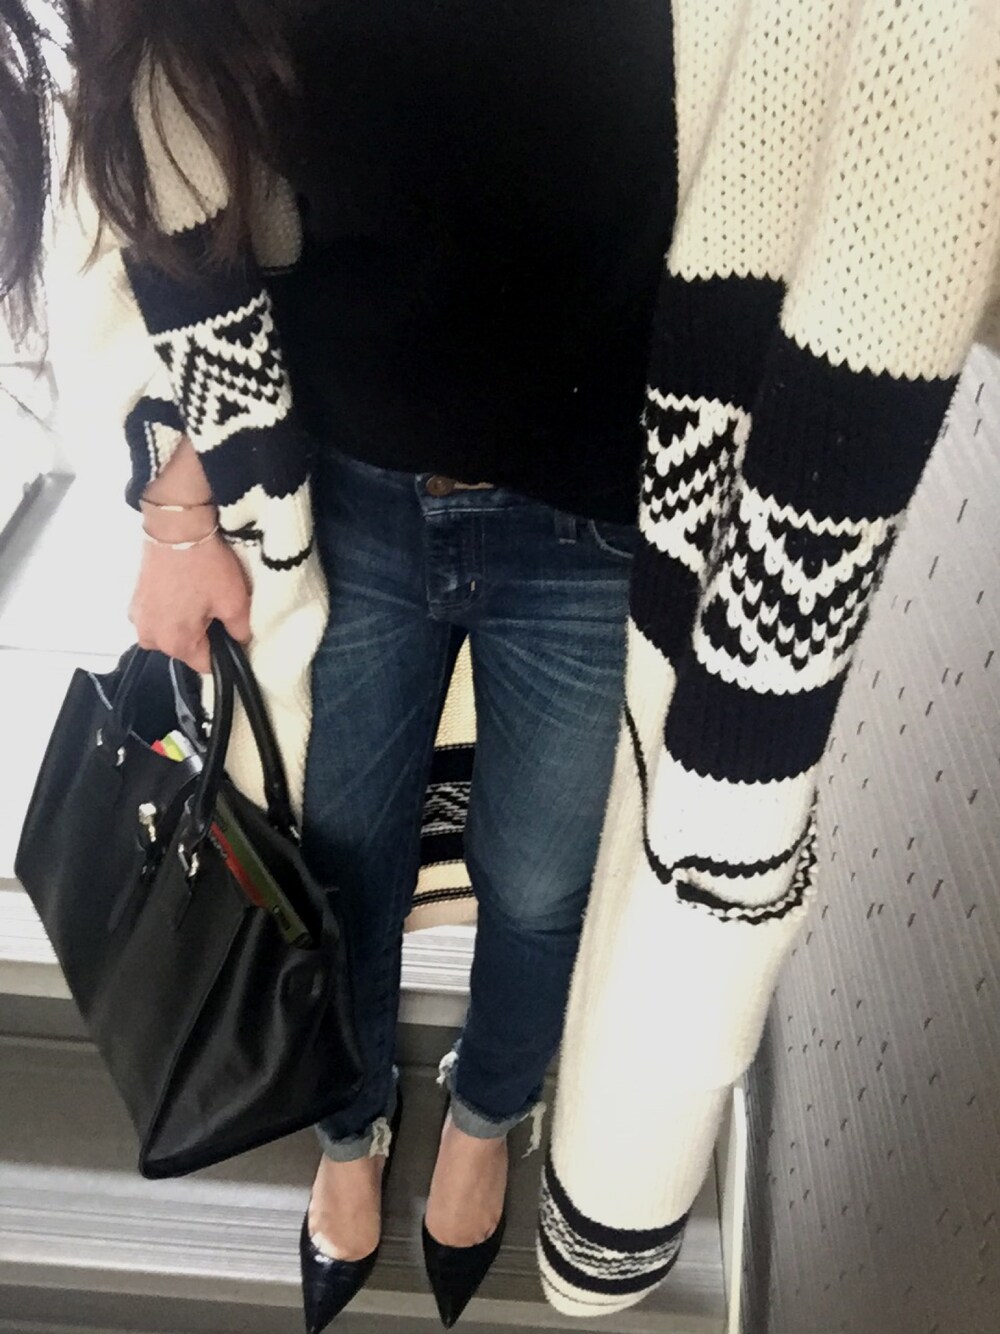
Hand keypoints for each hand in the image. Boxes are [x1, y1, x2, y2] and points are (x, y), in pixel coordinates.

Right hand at [129, 531, 251, 674]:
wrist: (176, 526)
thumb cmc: (205, 565)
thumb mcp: (235, 602)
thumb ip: (241, 633)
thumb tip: (241, 644)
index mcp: (175, 644)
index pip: (206, 666)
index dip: (223, 651)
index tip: (230, 631)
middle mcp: (150, 638)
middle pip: (187, 649)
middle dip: (203, 634)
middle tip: (215, 605)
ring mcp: (138, 619)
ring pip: (172, 633)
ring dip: (185, 622)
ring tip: (197, 595)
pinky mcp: (134, 602)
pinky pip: (159, 617)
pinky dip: (171, 609)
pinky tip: (182, 589)